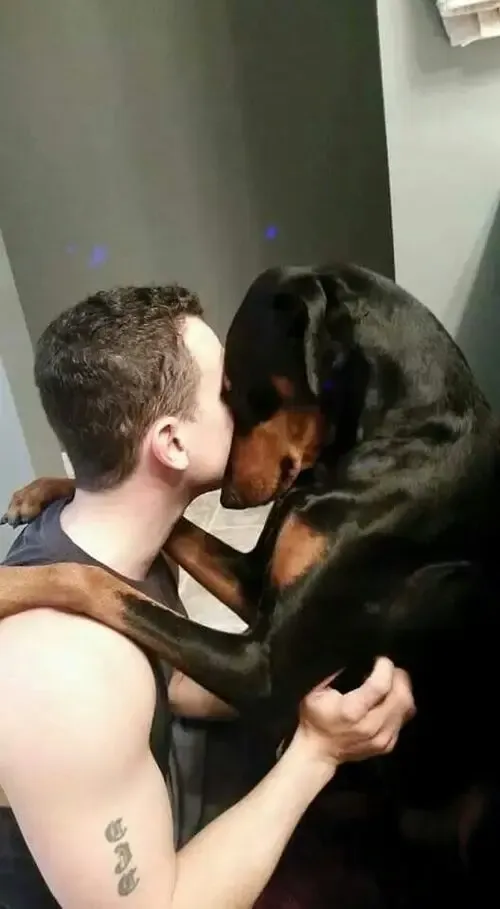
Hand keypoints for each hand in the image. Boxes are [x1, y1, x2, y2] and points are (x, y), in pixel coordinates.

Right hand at [295, 657, 414, 770]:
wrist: (319, 752)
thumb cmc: (315, 717)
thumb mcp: (314, 690)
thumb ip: (334, 673)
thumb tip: (355, 658)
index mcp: (351, 712)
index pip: (380, 686)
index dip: (385, 668)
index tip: (380, 659)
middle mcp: (371, 727)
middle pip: (401, 697)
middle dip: (398, 677)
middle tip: (388, 668)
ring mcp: (382, 739)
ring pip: (407, 708)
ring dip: (402, 689)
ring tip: (391, 681)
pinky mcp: (388, 745)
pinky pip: (404, 718)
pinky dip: (400, 704)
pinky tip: (388, 699)